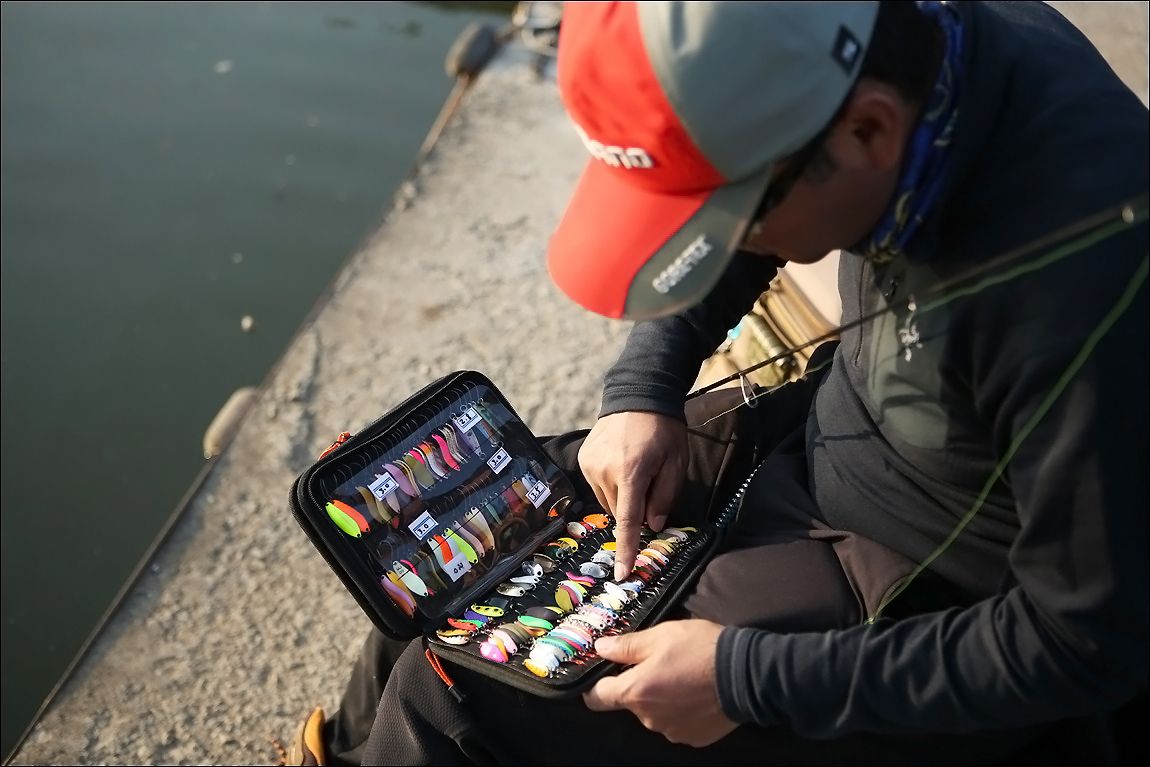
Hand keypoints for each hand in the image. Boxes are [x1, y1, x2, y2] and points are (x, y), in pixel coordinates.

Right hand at [578, 411, 688, 579]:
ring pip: (608, 500)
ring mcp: (590, 464)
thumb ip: (665, 497)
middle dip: (635, 508)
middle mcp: (605, 471)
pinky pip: (598, 485)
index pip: (627, 521)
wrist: (638, 394)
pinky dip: (612, 483)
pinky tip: (623, 463)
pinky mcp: (583, 458)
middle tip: (651, 485)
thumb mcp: (677, 463)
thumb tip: (651, 525)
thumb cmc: (664, 430)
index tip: (621, 573)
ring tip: (636, 469)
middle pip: (620, 511)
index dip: (626, 550)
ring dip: (622, 496)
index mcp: (632, 473)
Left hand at [583, 619, 736, 746]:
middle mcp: (648, 718)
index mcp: (635, 692)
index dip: (597, 685)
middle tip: (662, 665)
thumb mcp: (660, 636)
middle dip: (641, 686)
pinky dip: (682, 711)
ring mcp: (671, 731)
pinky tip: (698, 694)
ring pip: (656, 713)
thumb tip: (600, 648)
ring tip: (685, 678)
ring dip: (663, 699)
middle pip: (632, 702)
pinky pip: (677, 723)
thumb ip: (626, 646)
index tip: (606, 675)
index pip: (597, 698)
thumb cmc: (699, 649)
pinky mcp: (693, 738)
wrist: (745, 674)